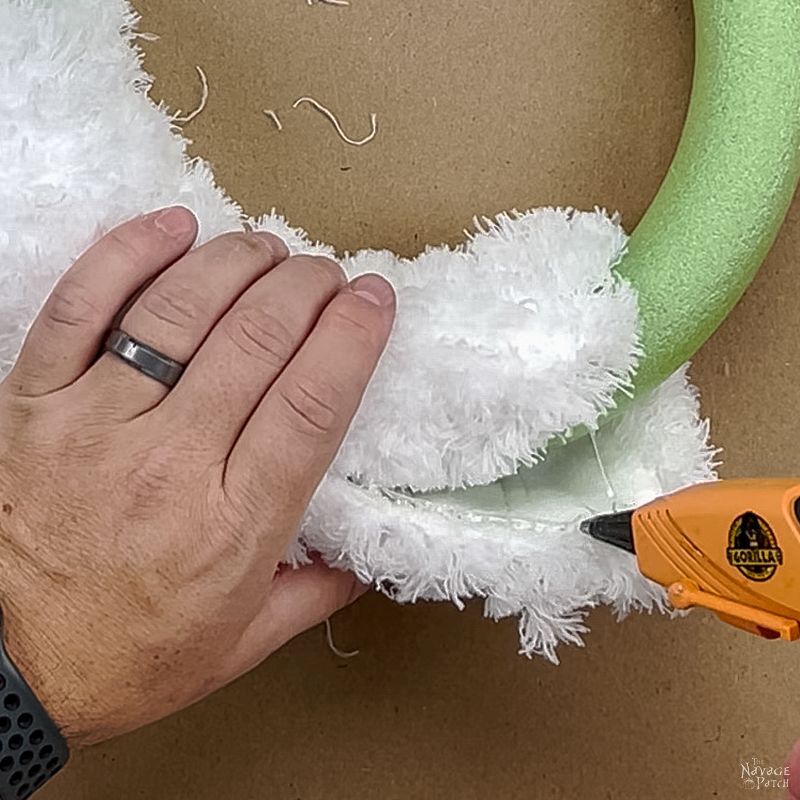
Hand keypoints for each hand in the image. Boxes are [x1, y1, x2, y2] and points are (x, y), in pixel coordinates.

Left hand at [0, 207, 394, 745]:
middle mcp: (170, 465)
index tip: (374, 302)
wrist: (5, 669)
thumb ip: (313, 594)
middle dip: (307, 288)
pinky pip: (81, 305)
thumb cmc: (124, 655)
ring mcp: (96, 424)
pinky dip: (128, 253)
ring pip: (179, 311)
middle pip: (256, 341)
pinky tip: (172, 227)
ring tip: (269, 249)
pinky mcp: (35, 400)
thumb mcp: (239, 644)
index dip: (351, 338)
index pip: (310, 404)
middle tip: (327, 275)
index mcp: (233, 526)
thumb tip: (366, 557)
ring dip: (238, 262)